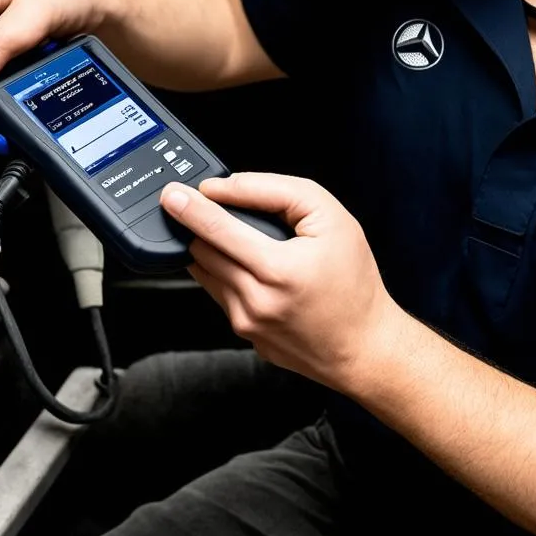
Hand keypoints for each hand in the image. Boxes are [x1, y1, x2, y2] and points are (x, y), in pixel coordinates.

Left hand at [160, 173, 403, 393]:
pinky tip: (254, 268)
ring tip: (240, 238)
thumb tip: (228, 189)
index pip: (216, 230)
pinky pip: (220, 295)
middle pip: (201, 250)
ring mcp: (246, 323)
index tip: (171, 194)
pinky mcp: (245, 336)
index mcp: (276, 270)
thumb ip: (276, 193)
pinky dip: (227, 274)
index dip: (189, 207)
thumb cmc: (354, 283)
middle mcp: (255, 302)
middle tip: (207, 206)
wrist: (365, 346)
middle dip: (200, 225)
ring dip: (212, 249)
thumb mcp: (329, 218)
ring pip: (205, 273)